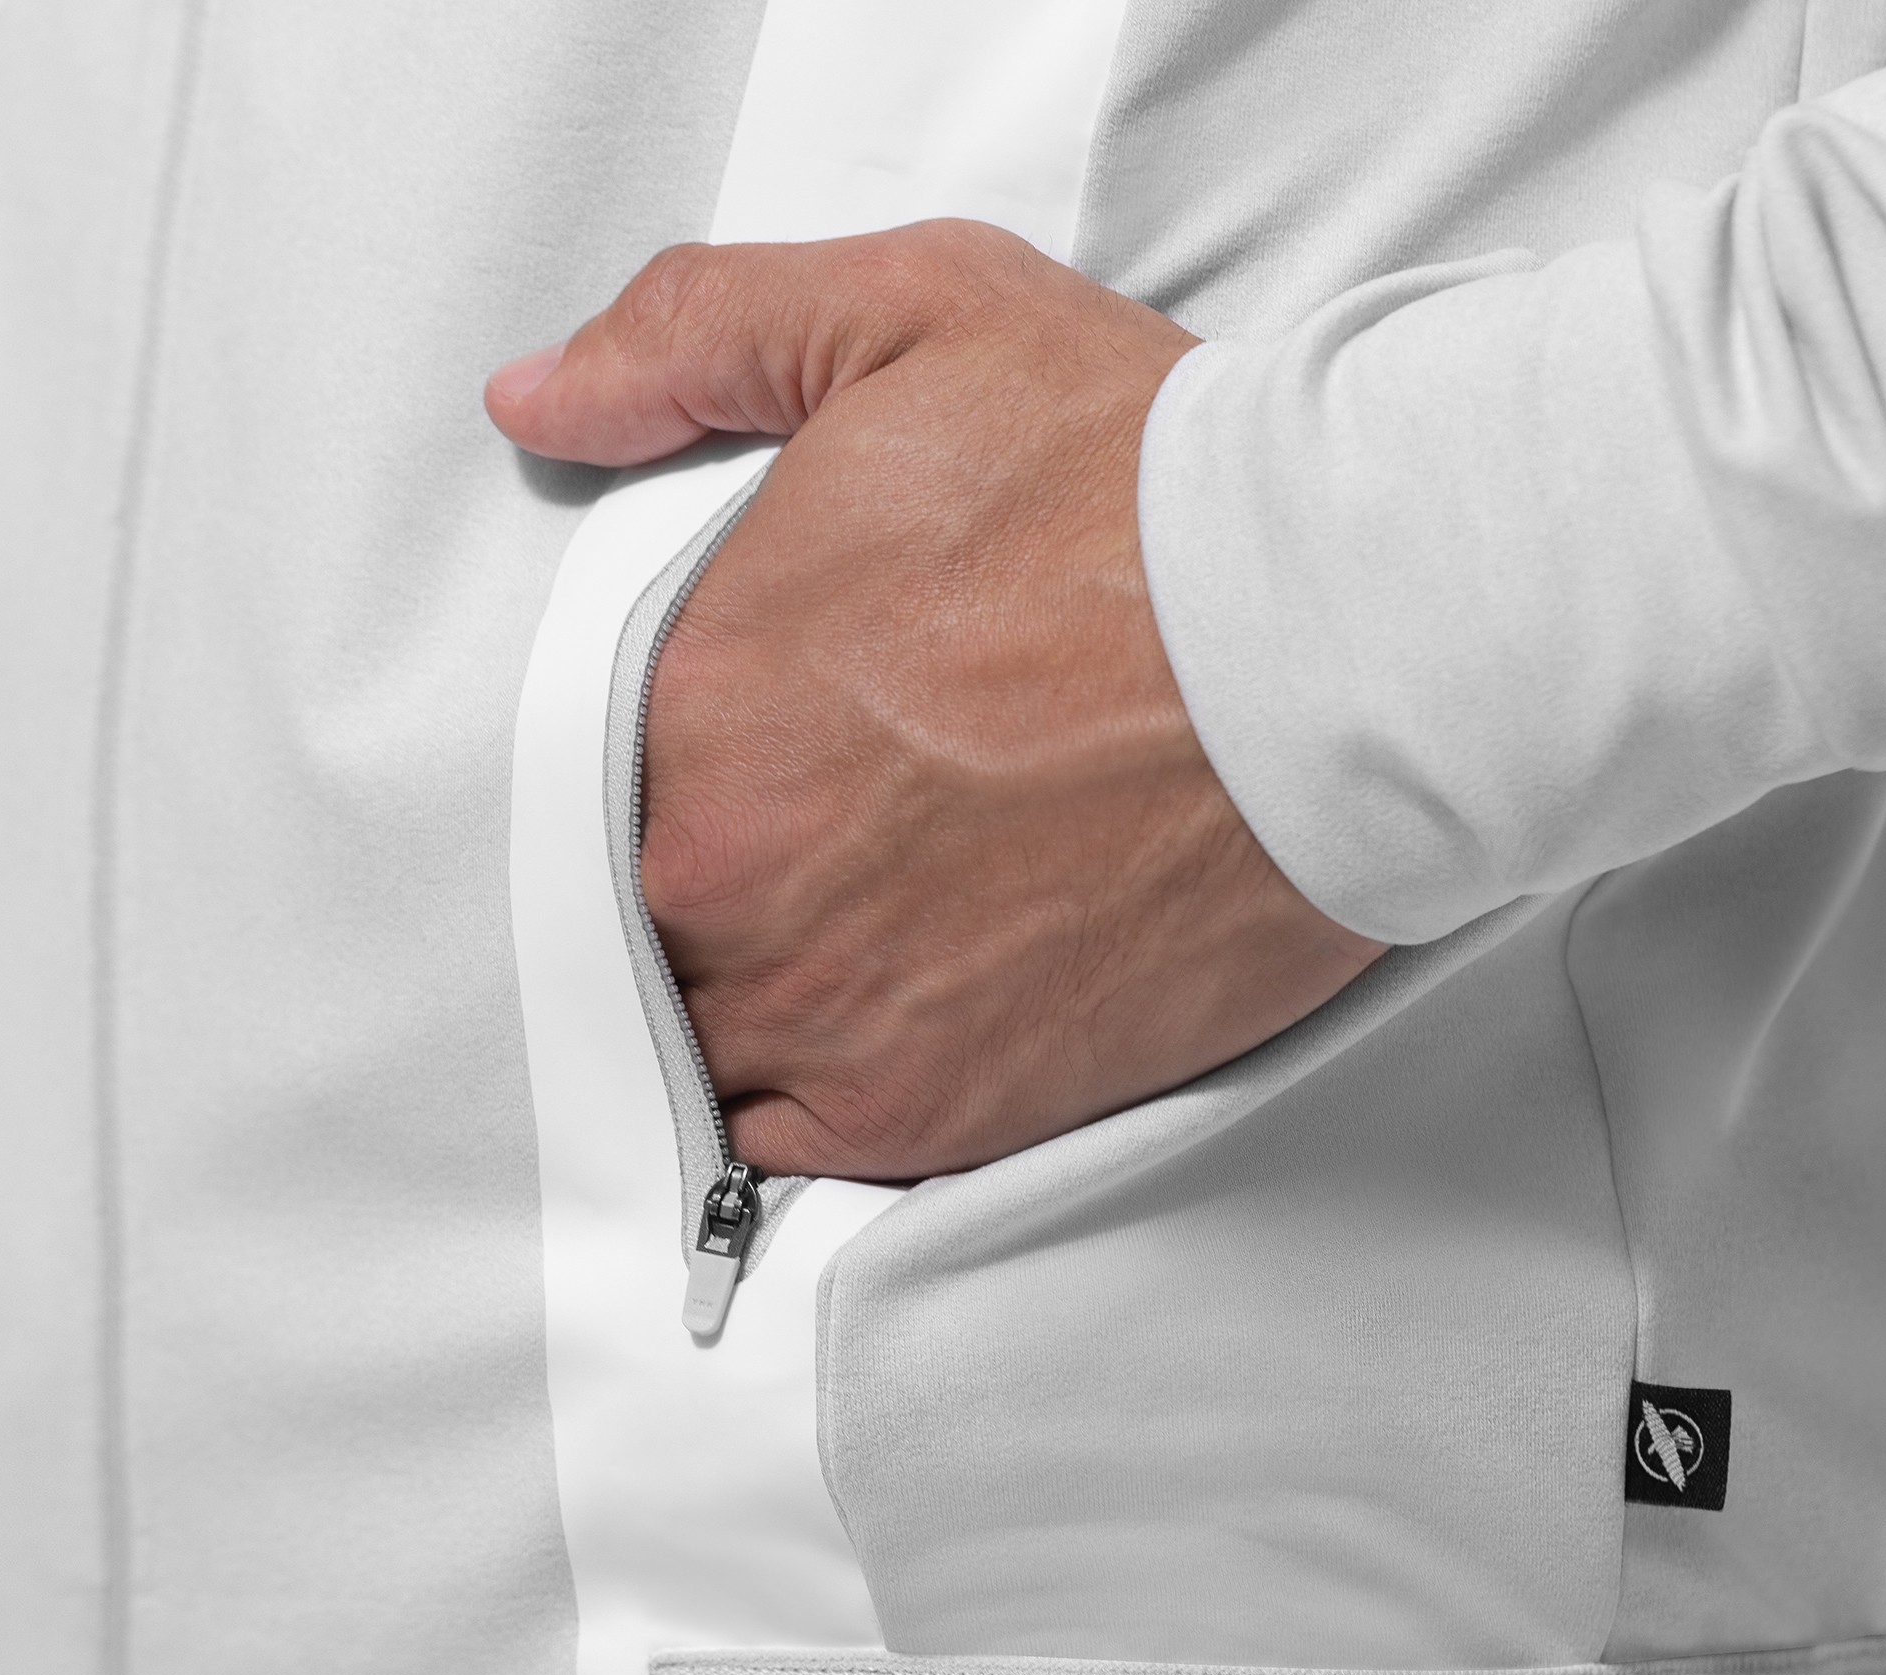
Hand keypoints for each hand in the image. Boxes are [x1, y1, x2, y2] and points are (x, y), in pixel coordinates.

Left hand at [486, 221, 1383, 1179]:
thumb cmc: (1144, 488)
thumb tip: (541, 402)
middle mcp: (730, 877)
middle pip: (649, 916)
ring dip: (761, 1000)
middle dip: (719, 881)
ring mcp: (824, 1011)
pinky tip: (887, 1026)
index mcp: (694, 699)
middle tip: (828, 838)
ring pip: (712, 1040)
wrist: (1344, 650)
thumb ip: (695, 339)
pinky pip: (798, 1146)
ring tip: (864, 937)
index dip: (672, 762)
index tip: (759, 750)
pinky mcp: (930, 1111)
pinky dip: (818, 1102)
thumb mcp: (914, 316)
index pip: (596, 771)